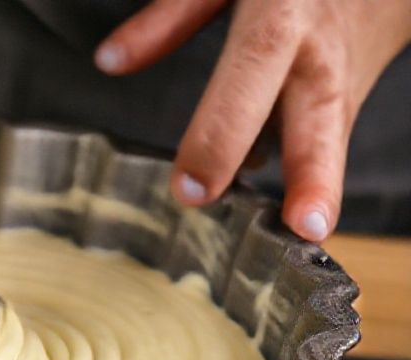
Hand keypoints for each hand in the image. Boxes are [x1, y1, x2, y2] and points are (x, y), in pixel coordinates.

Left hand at [94, 0, 410, 241]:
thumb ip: (169, 19)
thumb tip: (108, 62)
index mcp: (276, 18)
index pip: (246, 80)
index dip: (220, 137)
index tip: (191, 191)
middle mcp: (316, 54)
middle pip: (316, 121)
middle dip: (312, 178)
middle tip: (304, 229)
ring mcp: (343, 79)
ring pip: (329, 142)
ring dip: (315, 189)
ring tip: (301, 236)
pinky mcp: (353, 99)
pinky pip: (324, 140)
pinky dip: (305, 175)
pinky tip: (282, 208)